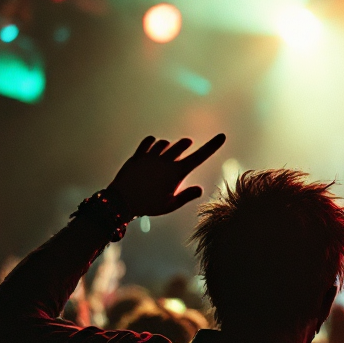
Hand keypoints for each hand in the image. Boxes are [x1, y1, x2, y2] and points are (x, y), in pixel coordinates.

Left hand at [108, 133, 225, 215]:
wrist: (121, 201)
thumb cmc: (148, 206)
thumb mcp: (170, 206)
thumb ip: (186, 196)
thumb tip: (200, 189)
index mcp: (176, 173)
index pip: (199, 157)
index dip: (212, 146)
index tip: (221, 136)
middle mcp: (165, 161)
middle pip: (181, 145)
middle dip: (186, 144)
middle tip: (187, 144)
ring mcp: (151, 156)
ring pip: (164, 143)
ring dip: (169, 145)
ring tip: (168, 151)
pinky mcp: (138, 155)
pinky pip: (148, 142)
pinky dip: (153, 142)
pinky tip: (153, 145)